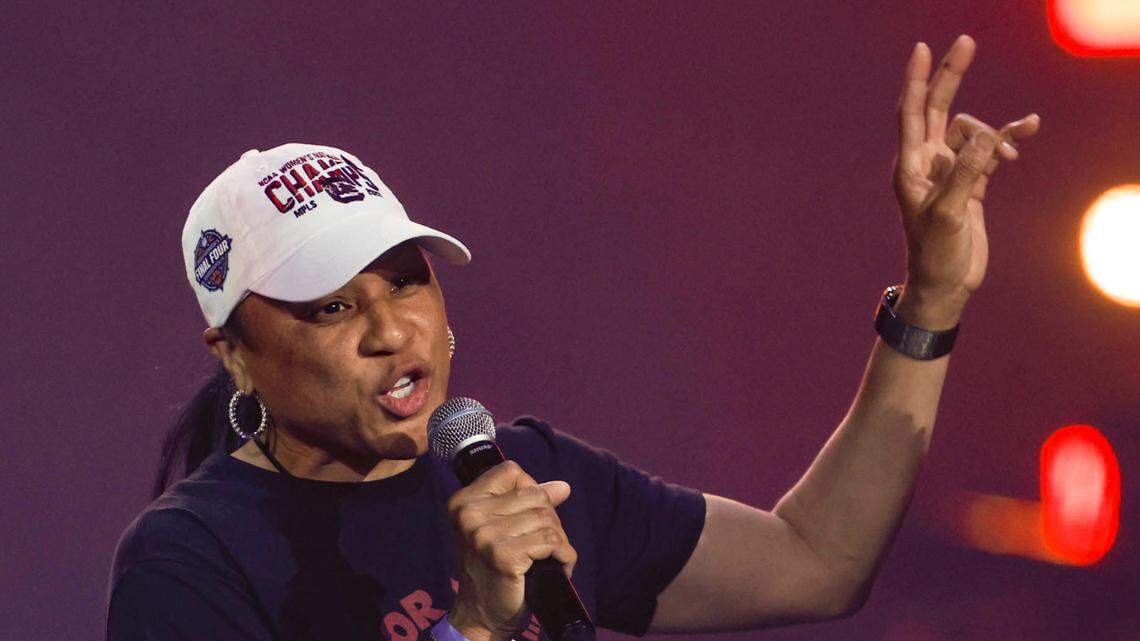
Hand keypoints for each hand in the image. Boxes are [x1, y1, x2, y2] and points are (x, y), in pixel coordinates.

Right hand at [445, 461, 576, 640]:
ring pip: (546, 519)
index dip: (531, 488)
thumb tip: (563, 487)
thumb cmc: (491, 570)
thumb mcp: (501, 529)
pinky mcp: (504, 556)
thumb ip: (527, 503)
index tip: (533, 513)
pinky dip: (564, 554)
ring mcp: (485, 535)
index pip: (511, 471)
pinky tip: (559, 566)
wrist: (480, 615)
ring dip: (559, 540)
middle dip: (551, 519)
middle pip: (534, 495)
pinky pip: (551, 542)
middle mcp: (470, 515)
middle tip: (548, 543)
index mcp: (464, 502)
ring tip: (553, 556)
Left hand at [892, 34, 1040, 325]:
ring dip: (992, 135)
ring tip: (1009, 156)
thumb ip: (965, 174)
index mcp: (909, 167)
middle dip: (950, 76)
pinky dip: (1005, 140)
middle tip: (965, 41)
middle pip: (936, 108)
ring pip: (969, 131)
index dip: (915, 80)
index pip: (910, 113)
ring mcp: (947, 171)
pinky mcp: (969, 181)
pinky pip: (987, 149)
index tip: (921, 49)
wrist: (945, 284)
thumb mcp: (950, 214)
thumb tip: (983, 136)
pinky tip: (1026, 129)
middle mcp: (925, 163)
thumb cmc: (936, 254)